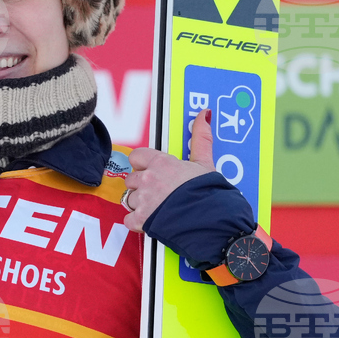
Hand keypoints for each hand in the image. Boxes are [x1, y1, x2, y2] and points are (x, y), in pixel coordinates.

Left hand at [122, 108, 215, 232]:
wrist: (210, 221)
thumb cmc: (208, 193)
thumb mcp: (205, 163)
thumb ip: (200, 138)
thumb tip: (204, 115)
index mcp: (161, 163)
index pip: (137, 156)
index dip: (143, 164)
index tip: (151, 170)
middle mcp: (148, 179)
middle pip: (132, 179)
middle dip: (142, 185)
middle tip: (158, 192)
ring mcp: (143, 200)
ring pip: (129, 199)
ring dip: (140, 204)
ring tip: (157, 208)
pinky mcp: (141, 220)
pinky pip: (129, 219)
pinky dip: (137, 222)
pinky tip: (150, 221)